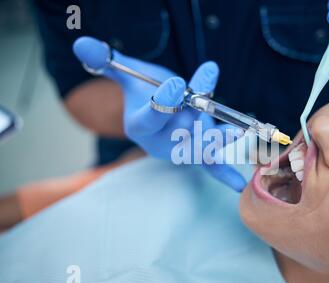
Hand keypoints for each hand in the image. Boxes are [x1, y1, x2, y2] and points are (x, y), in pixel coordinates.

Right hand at [73, 37, 246, 191]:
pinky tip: (238, 183)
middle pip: (178, 132)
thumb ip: (108, 61)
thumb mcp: (128, 72)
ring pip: (200, 146)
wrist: (161, 107)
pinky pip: (212, 165)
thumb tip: (82, 43)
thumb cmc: (145, 88)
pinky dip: (225, 172)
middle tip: (205, 103)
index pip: (149, 118)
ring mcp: (183, 149)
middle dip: (193, 117)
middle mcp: (161, 142)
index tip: (175, 83)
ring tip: (233, 132)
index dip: (161, 103)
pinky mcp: (200, 152)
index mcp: (140, 125)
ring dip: (217, 139)